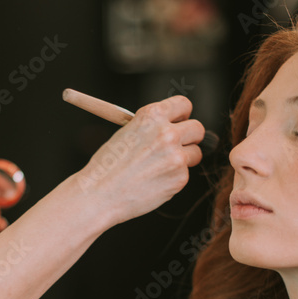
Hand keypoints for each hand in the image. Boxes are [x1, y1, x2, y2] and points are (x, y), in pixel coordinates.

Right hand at [75, 94, 205, 228]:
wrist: (99, 194)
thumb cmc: (108, 166)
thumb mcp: (127, 133)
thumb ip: (152, 128)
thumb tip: (176, 128)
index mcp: (151, 115)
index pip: (184, 104)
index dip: (182, 115)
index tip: (179, 122)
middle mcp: (167, 133)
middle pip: (198, 128)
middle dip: (191, 137)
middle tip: (179, 145)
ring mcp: (176, 156)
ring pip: (195, 153)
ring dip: (183, 159)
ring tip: (158, 168)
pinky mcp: (180, 178)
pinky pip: (184, 174)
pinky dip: (172, 178)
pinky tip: (152, 182)